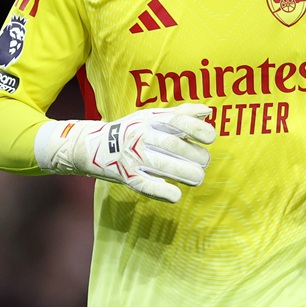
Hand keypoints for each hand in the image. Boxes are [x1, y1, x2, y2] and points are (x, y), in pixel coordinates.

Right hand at [37, 104, 216, 202]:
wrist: (94, 146)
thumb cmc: (133, 130)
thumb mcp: (153, 116)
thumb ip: (181, 113)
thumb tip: (209, 112)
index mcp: (150, 119)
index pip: (177, 121)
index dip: (196, 128)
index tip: (211, 137)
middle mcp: (141, 136)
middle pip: (173, 146)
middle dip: (195, 156)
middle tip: (204, 162)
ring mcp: (133, 157)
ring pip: (163, 166)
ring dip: (186, 174)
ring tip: (197, 178)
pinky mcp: (126, 177)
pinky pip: (147, 185)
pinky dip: (163, 192)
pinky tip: (176, 194)